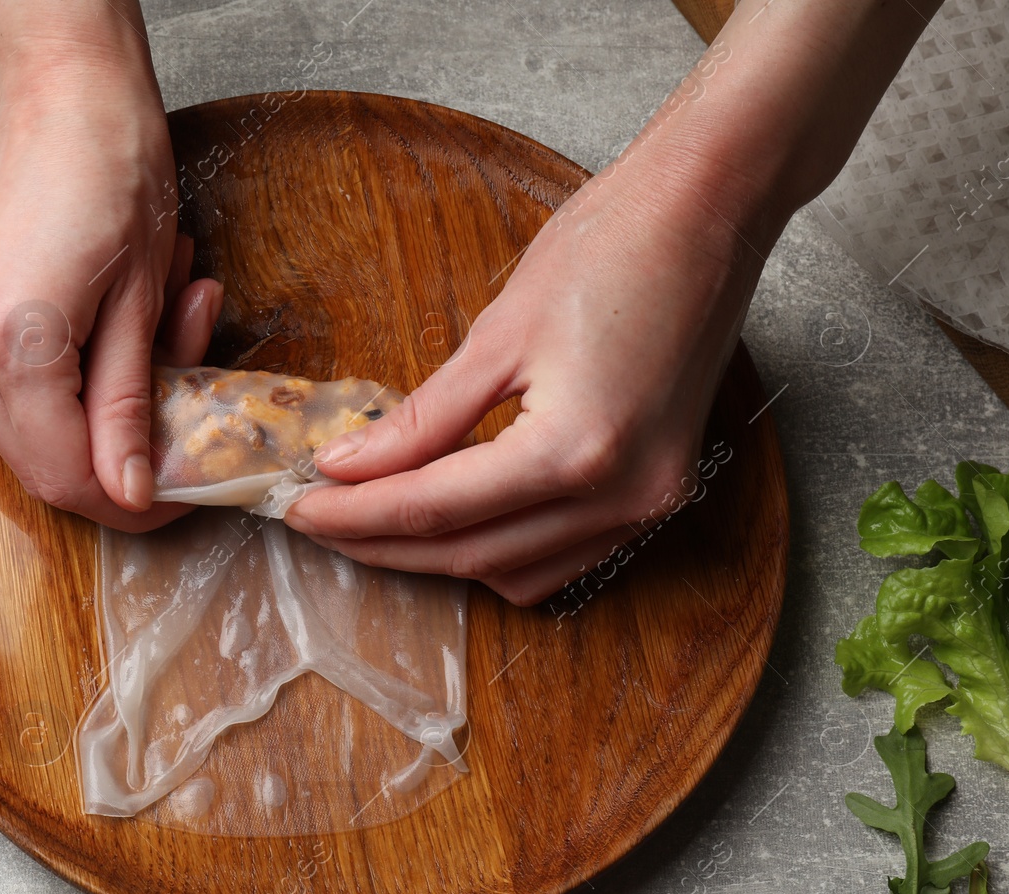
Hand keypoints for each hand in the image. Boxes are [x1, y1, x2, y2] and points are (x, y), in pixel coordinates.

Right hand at [0, 24, 220, 530]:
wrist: (65, 92)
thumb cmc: (115, 168)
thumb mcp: (144, 300)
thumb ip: (130, 406)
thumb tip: (133, 491)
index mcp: (12, 343)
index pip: (68, 473)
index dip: (131, 499)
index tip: (182, 492)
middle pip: (42, 464)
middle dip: (122, 459)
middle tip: (187, 417)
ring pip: (34, 430)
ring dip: (107, 411)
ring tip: (168, 330)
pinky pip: (22, 389)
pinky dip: (80, 380)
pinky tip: (127, 325)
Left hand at [283, 150, 780, 604]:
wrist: (710, 209)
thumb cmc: (611, 246)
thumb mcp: (497, 334)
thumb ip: (419, 420)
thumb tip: (346, 466)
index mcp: (576, 452)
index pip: (435, 509)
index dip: (356, 515)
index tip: (297, 509)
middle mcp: (620, 497)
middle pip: (472, 553)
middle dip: (384, 544)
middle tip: (316, 522)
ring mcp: (649, 504)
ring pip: (517, 571)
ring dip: (441, 556)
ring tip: (372, 523)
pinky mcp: (659, 492)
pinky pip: (564, 556)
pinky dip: (500, 549)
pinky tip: (453, 521)